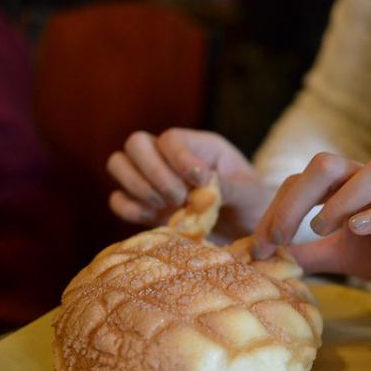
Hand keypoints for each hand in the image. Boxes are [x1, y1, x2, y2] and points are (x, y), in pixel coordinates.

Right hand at [106, 128, 270, 237]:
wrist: (247, 232)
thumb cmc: (252, 206)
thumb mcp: (250, 195)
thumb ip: (229, 187)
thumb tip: (204, 184)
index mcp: (200, 146)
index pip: (171, 138)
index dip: (178, 159)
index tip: (202, 182)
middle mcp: (171, 158)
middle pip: (136, 143)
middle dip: (155, 173)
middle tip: (180, 198)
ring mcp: (154, 181)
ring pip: (118, 164)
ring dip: (140, 188)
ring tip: (170, 207)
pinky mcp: (145, 207)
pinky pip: (117, 200)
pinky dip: (130, 209)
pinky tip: (156, 219)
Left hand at [253, 152, 370, 300]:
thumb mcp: (336, 254)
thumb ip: (305, 253)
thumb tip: (265, 258)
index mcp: (346, 185)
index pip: (301, 181)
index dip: (275, 211)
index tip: (260, 248)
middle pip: (328, 165)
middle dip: (295, 201)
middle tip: (279, 239)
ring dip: (342, 197)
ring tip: (321, 228)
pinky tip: (356, 229)